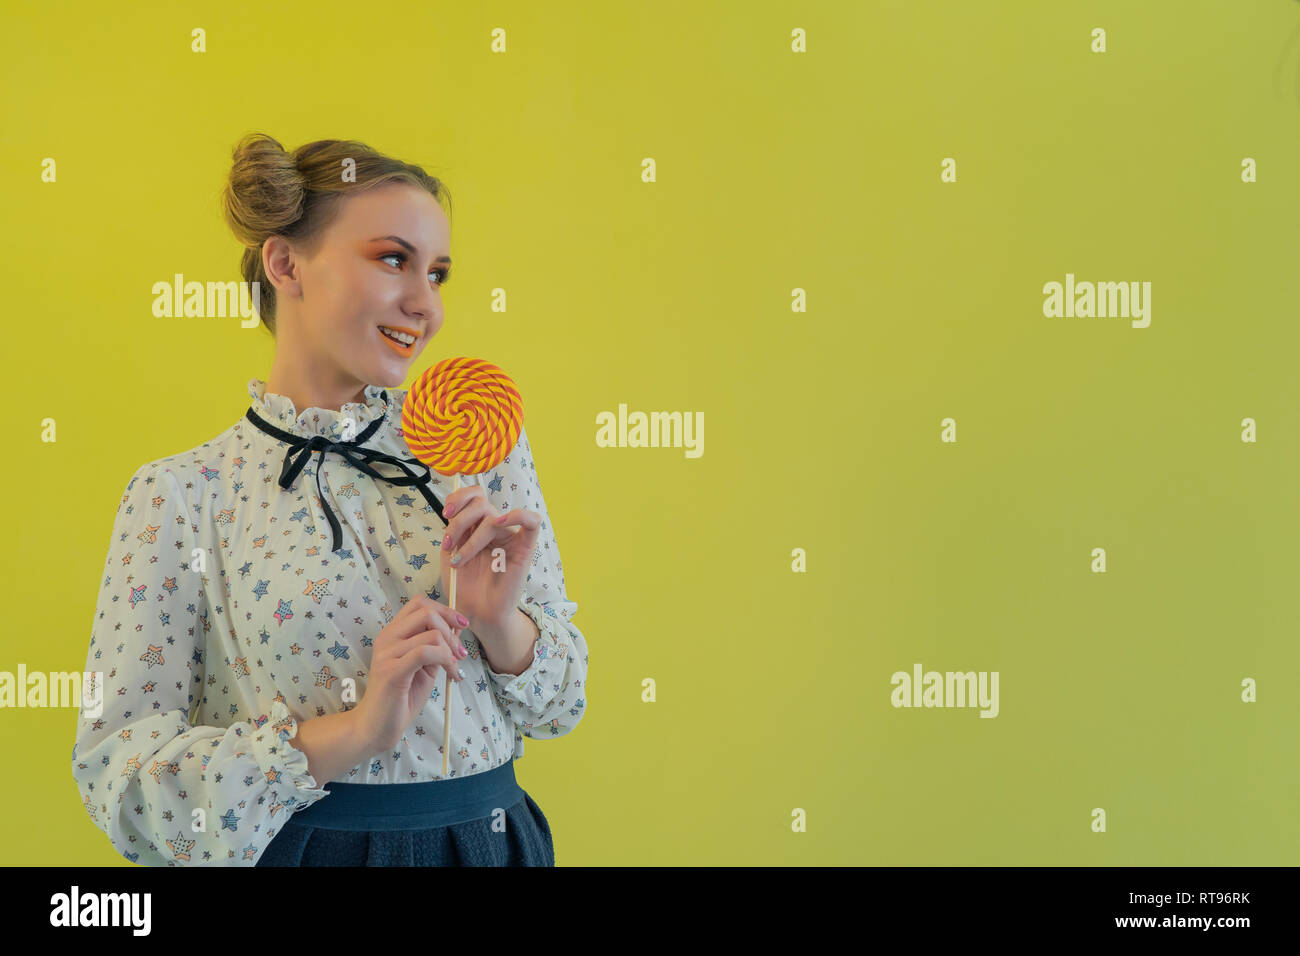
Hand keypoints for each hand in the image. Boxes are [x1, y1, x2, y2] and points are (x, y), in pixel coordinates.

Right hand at [354, 595, 470, 751]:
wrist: (377, 727)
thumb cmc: (401, 697)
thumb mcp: (425, 666)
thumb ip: (437, 646)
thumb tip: (458, 628)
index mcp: (393, 633)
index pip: (419, 603)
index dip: (445, 610)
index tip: (462, 626)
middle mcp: (387, 638)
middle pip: (426, 611)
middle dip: (451, 628)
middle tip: (461, 652)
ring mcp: (386, 653)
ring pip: (431, 634)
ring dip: (451, 652)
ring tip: (455, 670)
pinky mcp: (391, 670)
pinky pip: (425, 652)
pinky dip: (446, 661)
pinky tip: (451, 675)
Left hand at [439, 485, 540, 634]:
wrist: (477, 615)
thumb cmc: (464, 589)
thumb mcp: (451, 554)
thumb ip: (453, 530)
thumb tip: (453, 511)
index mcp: (477, 526)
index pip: (474, 496)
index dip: (458, 497)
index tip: (445, 514)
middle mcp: (494, 528)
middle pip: (480, 502)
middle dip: (459, 521)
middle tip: (448, 543)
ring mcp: (510, 537)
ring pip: (493, 516)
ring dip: (471, 537)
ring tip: (459, 560)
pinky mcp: (525, 549)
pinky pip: (532, 522)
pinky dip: (518, 515)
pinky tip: (500, 523)